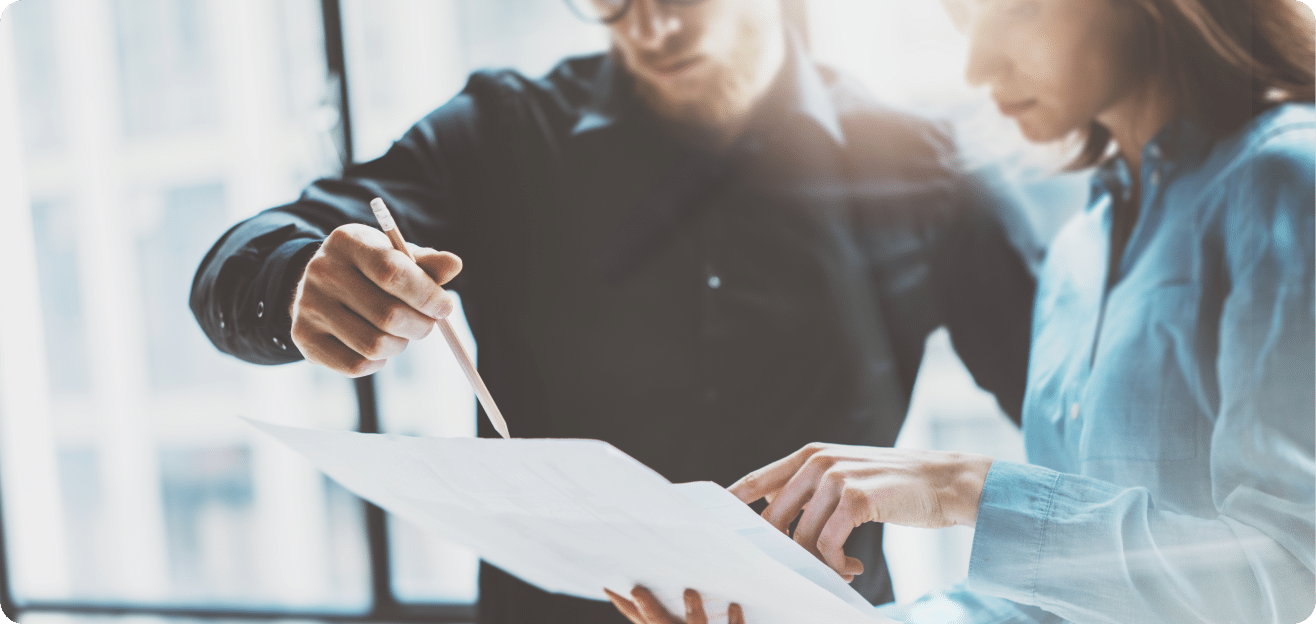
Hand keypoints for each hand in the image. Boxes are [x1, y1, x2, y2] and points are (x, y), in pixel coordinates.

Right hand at [290, 223, 461, 376]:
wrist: (321, 284)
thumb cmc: (371, 270)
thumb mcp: (397, 256)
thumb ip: (427, 263)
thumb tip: (454, 265)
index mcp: (348, 241)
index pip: (392, 272)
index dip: (426, 294)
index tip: (445, 307)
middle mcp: (322, 271)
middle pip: (388, 315)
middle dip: (421, 326)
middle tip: (428, 324)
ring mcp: (308, 306)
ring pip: (374, 345)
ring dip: (400, 345)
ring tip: (400, 333)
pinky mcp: (304, 337)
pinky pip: (356, 364)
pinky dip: (378, 362)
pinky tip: (378, 346)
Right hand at [605, 587, 743, 623]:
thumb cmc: (701, 622)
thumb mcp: (677, 617)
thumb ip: (661, 603)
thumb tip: (647, 568)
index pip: (639, 617)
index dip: (623, 603)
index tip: (608, 584)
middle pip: (660, 623)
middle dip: (648, 608)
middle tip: (636, 589)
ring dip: (692, 610)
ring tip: (690, 591)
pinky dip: (732, 620)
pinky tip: (734, 605)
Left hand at [728, 443, 991, 580]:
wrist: (946, 481)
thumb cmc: (893, 486)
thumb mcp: (846, 476)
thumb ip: (810, 491)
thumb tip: (772, 520)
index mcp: (809, 455)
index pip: (754, 482)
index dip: (730, 508)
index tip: (715, 531)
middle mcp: (818, 461)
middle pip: (773, 518)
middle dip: (782, 552)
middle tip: (801, 571)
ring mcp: (836, 477)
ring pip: (801, 537)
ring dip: (818, 564)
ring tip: (840, 571)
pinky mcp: (857, 498)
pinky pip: (827, 544)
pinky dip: (837, 564)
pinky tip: (854, 569)